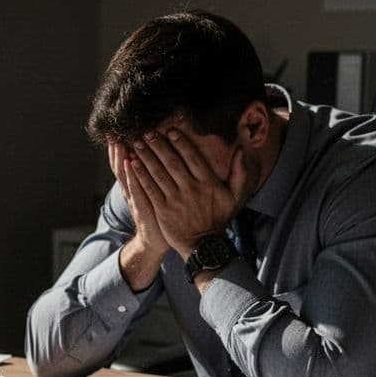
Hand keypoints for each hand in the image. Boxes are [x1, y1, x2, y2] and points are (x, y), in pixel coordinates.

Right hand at [109, 140, 168, 290]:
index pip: (124, 162)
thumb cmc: (160, 215)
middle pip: (120, 166)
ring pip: (125, 175)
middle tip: (113, 131)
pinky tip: (129, 164)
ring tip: (118, 141)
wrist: (156, 241)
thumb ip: (153, 176)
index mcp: (135, 185)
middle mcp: (131, 190)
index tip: (117, 130)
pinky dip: (131, 176)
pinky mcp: (142, 207)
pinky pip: (135, 189)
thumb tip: (158, 155)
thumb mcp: (155, 192)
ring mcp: (134, 199)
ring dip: (121, 157)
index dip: (120, 147)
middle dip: (116, 148)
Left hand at [128, 128, 247, 258]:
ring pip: (158, 173)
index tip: (170, 131)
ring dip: (146, 157)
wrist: (204, 245)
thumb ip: (239, 172)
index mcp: (208, 183)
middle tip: (148, 132)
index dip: (180, 142)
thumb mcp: (235, 196)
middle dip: (158, 145)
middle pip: (171, 162)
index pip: (192, 157)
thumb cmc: (219, 218)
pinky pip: (150, 189)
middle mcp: (191, 189)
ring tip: (137, 143)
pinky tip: (133, 164)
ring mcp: (175, 200)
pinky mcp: (163, 210)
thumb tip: (242, 149)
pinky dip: (141, 176)